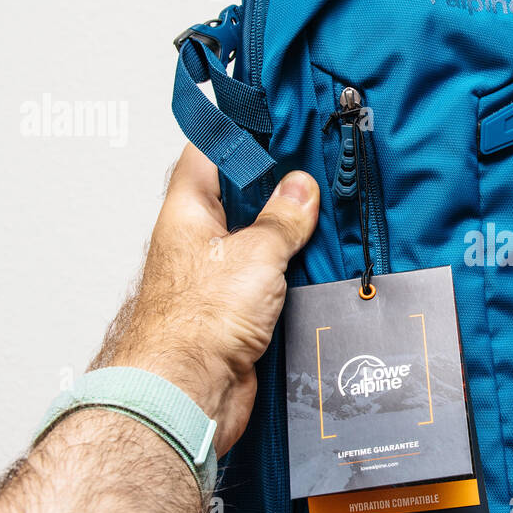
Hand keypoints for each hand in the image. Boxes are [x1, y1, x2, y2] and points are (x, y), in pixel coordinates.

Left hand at [93, 145, 319, 454]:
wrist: (187, 393)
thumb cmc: (194, 324)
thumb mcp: (255, 252)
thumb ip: (282, 219)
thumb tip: (300, 188)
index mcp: (188, 214)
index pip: (205, 156)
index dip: (234, 134)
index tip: (268, 119)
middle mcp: (198, 244)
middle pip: (237, 200)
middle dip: (274, 186)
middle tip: (312, 167)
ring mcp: (216, 281)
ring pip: (257, 243)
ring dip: (288, 234)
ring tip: (325, 214)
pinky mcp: (236, 315)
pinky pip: (269, 283)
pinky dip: (293, 274)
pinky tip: (318, 267)